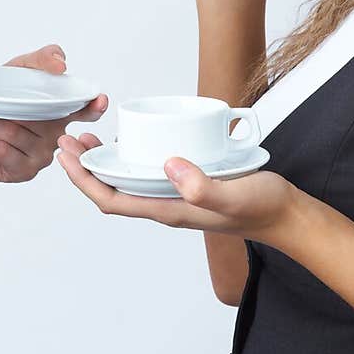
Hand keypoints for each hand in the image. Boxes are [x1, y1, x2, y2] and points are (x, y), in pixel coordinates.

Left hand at [0, 45, 107, 182]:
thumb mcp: (14, 71)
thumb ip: (40, 60)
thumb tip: (61, 64)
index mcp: (59, 110)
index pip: (85, 109)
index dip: (94, 105)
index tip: (100, 100)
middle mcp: (56, 134)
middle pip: (30, 120)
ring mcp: (42, 156)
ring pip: (11, 136)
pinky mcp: (24, 172)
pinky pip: (1, 154)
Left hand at [55, 131, 296, 246]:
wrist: (286, 215)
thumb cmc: (261, 207)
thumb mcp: (233, 195)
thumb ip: (202, 185)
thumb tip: (169, 165)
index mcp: (168, 209)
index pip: (112, 200)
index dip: (84, 180)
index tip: (67, 156)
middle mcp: (166, 204)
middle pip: (113, 190)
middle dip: (86, 168)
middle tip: (69, 139)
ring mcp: (175, 196)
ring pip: (129, 182)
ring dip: (105, 163)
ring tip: (90, 138)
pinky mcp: (187, 185)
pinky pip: (149, 174)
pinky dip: (132, 158)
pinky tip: (134, 140)